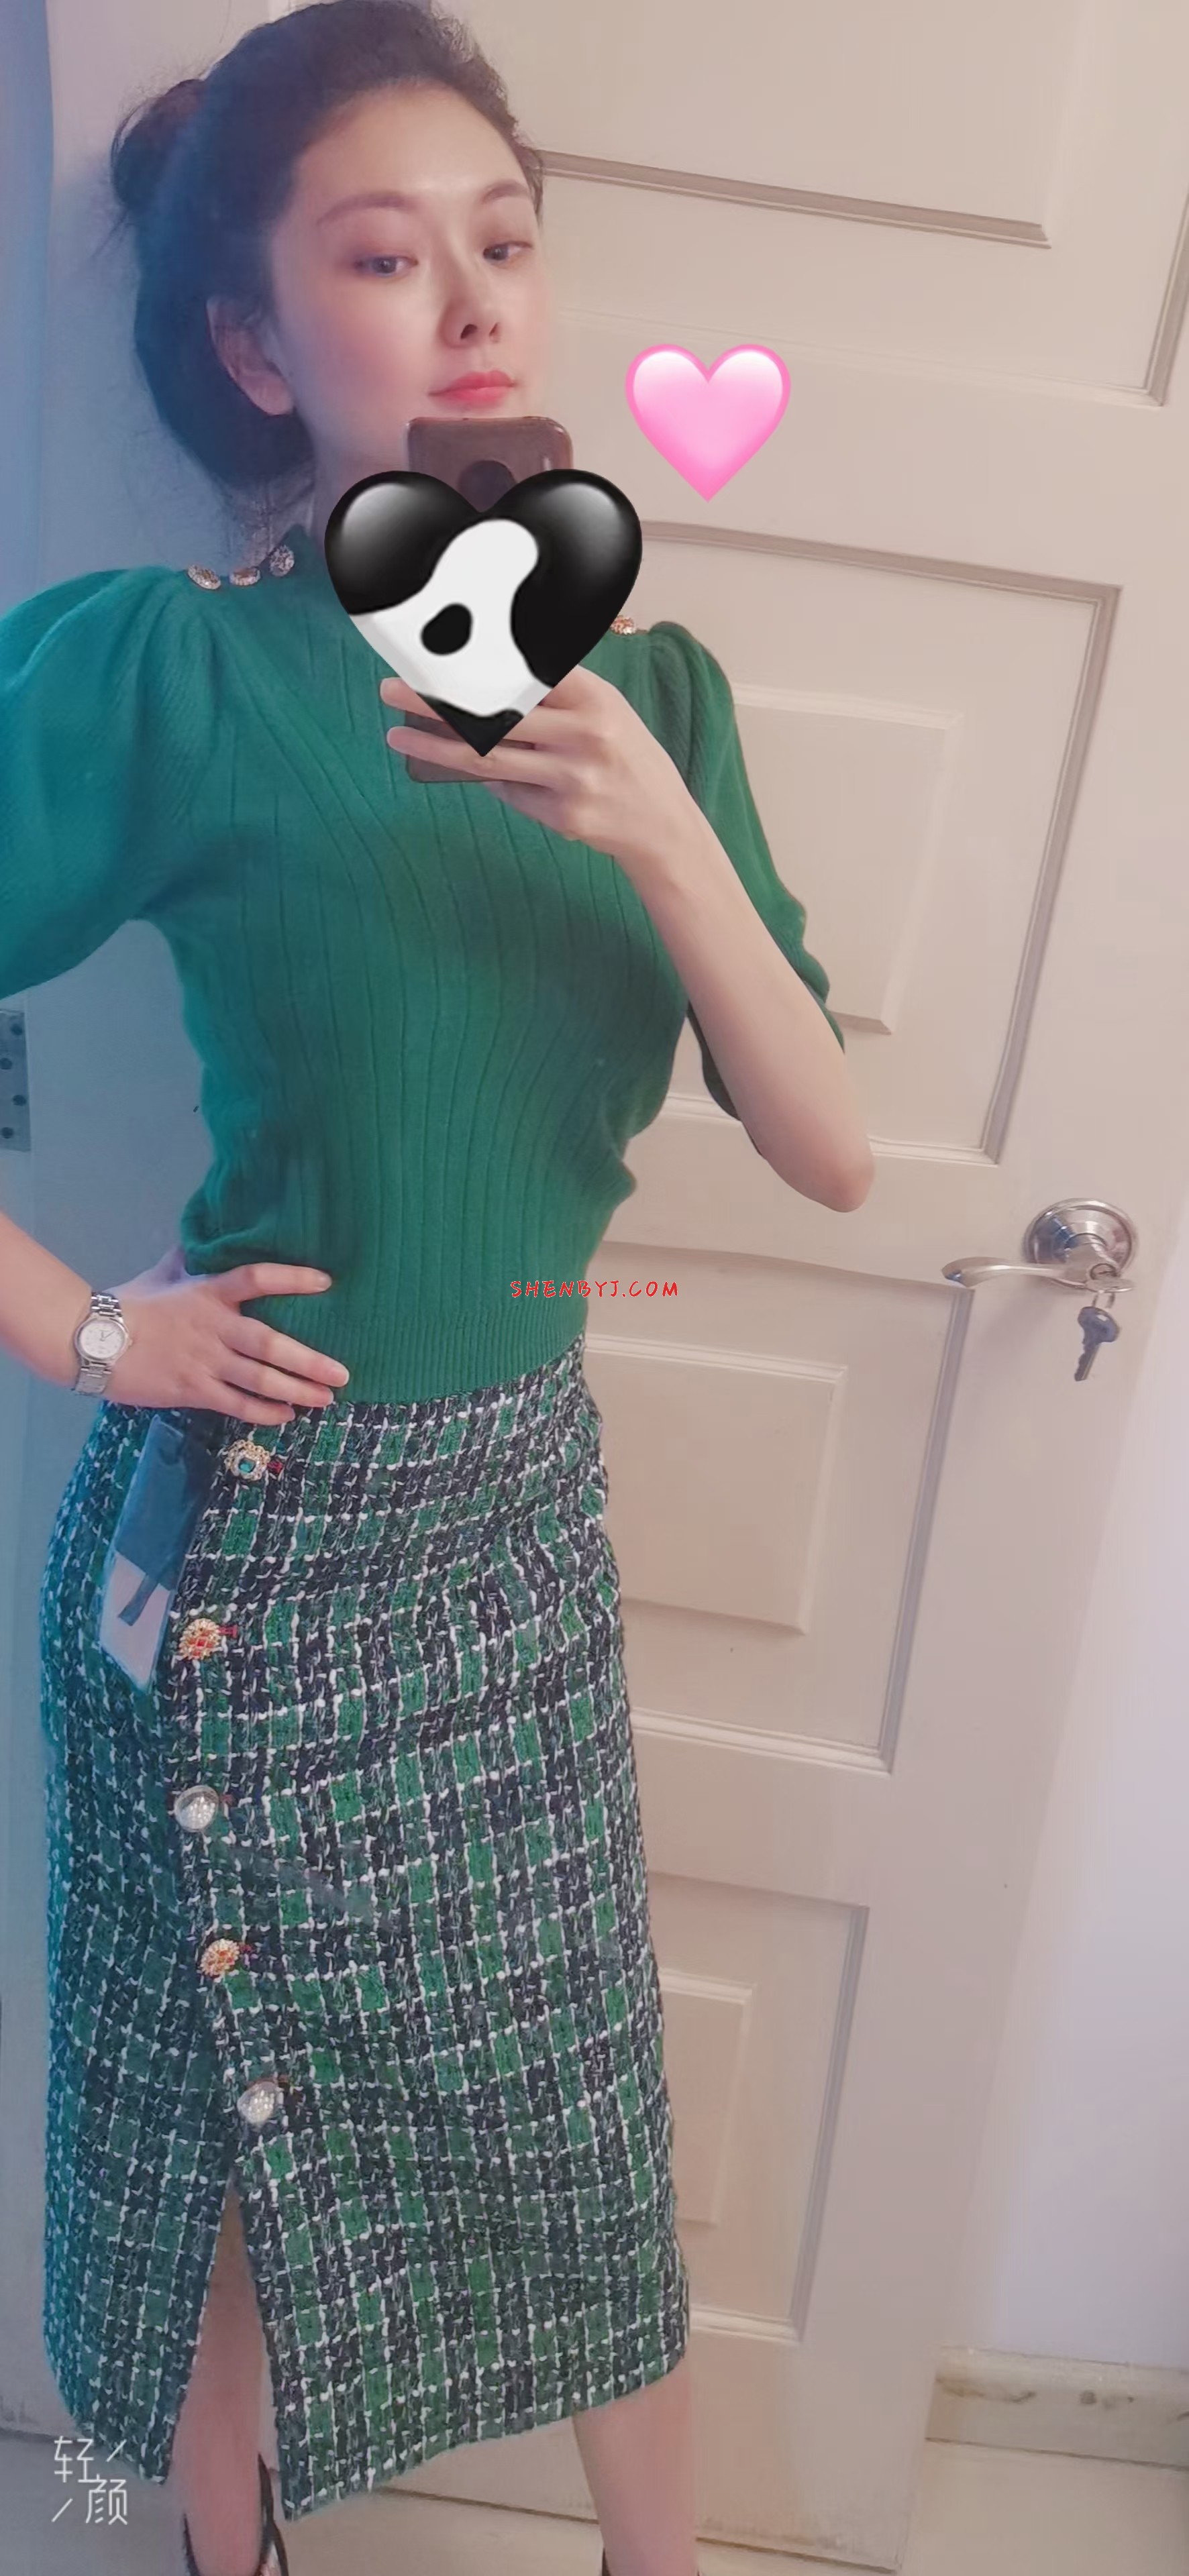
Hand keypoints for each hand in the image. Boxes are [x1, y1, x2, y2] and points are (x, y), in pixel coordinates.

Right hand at [100, 1256, 350, 1425]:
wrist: (92, 1340)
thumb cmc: (129, 1304)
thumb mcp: (162, 1274)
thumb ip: (189, 1259)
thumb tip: (202, 1235)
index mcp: (207, 1292)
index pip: (257, 1278)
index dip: (293, 1278)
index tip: (326, 1282)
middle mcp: (213, 1327)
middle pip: (271, 1343)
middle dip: (310, 1361)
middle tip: (342, 1373)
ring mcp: (204, 1361)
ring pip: (260, 1379)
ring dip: (297, 1391)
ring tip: (327, 1399)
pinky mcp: (192, 1389)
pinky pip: (236, 1404)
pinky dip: (265, 1412)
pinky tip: (288, 1416)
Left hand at [380, 664, 692, 877]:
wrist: (660, 823)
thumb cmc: (625, 757)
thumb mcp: (604, 711)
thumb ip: (556, 696)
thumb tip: (485, 688)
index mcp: (594, 698)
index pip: (523, 672)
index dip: (473, 664)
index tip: (433, 656)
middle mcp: (584, 734)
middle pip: (495, 713)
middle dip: (436, 701)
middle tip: (391, 689)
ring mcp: (571, 778)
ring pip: (487, 758)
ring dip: (434, 747)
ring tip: (397, 736)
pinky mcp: (560, 814)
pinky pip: (508, 792)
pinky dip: (488, 780)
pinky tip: (474, 773)